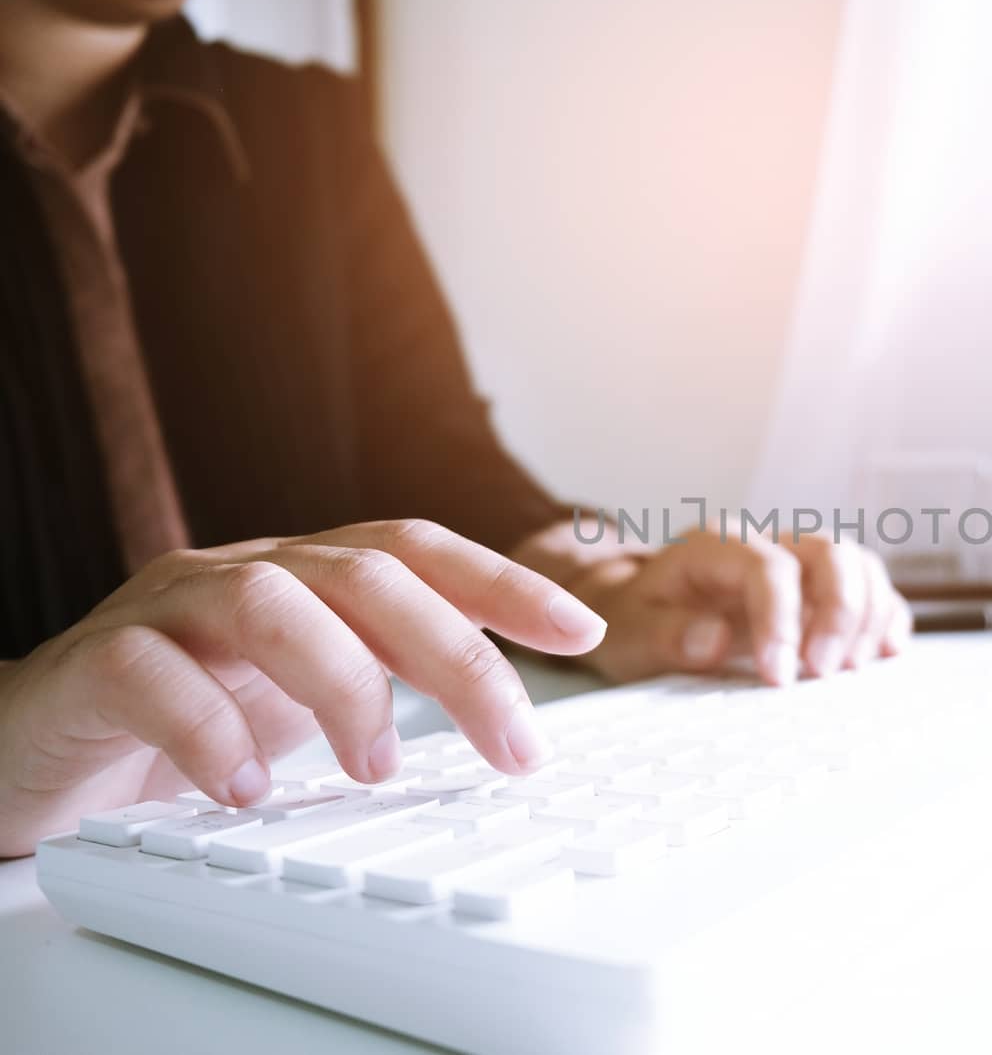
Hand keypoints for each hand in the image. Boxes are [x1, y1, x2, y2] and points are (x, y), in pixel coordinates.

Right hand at [0, 519, 605, 856]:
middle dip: (457, 657)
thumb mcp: (308, 693)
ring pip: (271, 605)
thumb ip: (389, 681)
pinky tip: (246, 789)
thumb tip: (509, 723)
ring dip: (343, 686)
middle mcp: (247, 573)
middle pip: (368, 577)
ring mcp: (168, 608)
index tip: (584, 632)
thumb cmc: (190, 713)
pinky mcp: (96, 662)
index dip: (505, 584)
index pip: (419, 554)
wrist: (40, 742)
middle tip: (513, 744)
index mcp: (307, 577)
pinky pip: (156, 674)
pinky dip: (213, 733)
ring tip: (374, 767)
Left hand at [516, 525, 911, 684]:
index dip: (782, 620)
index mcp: (716, 547)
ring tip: (852, 670)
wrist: (641, 608)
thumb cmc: (637, 620)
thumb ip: (666, 635)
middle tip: (824, 673)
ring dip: (867, 617)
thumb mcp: (628, 633)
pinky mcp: (821, 591)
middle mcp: (767, 544)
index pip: (767, 567)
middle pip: (829, 552)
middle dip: (839, 613)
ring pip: (858, 565)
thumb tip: (714, 641)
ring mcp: (799, 564)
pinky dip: (886, 618)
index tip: (780, 676)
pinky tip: (884, 654)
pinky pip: (871, 590)